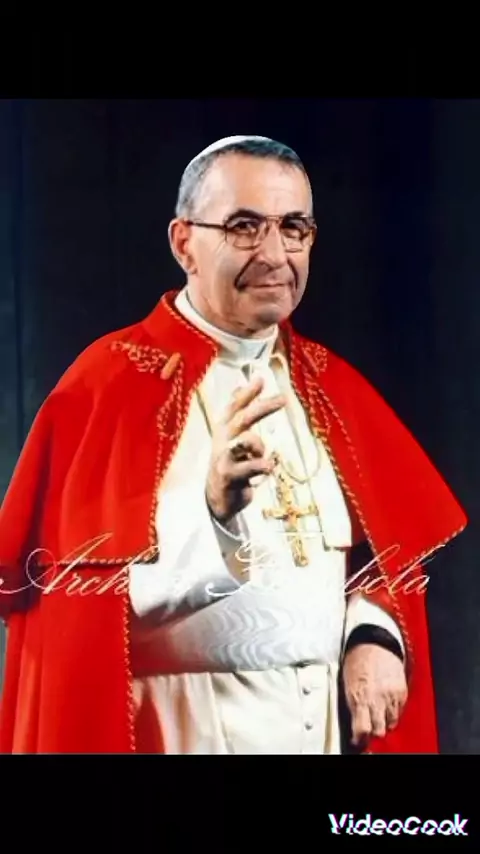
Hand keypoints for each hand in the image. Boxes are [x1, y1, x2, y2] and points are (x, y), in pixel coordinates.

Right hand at [206, 375, 285, 523]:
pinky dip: (263, 465)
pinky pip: (252, 467)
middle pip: (242, 419)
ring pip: (248, 441)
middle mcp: (222, 441)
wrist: (217, 497)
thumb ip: (236, 412)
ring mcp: (224, 458)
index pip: (234, 407)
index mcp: (223, 429)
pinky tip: (269, 468)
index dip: (246, 393)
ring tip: (265, 459)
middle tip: (283, 399)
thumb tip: (240, 385)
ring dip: (260, 446)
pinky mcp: (230, 476)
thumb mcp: (229, 436)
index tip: (261, 379)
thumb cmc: (228, 463)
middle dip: (262, 407)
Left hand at [342, 643, 407, 747]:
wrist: (375, 643)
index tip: (357, 741)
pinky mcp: (402, 693)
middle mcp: (378, 699)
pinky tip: (385, 703)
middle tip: (367, 729)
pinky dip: (392, 712)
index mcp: (360, 697)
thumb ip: (352, 706)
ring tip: (376, 712)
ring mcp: (392, 696)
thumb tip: (352, 725)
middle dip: (373, 733)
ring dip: (383, 722)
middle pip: (379, 732)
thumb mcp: (347, 684)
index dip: (359, 739)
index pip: (362, 729)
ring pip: (390, 724)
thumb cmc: (356, 661)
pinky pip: (399, 712)